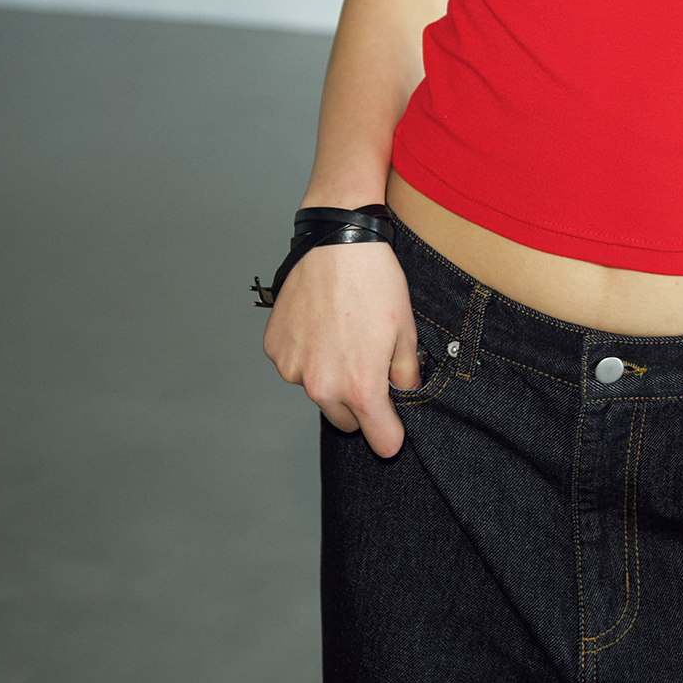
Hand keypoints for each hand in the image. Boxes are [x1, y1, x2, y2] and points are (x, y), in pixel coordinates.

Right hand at [263, 240, 419, 457]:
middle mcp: (322, 386)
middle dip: (358, 404)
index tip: (392, 430)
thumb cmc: (374, 282)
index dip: (390, 435)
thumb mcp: (406, 330)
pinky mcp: (275, 350)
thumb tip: (403, 393)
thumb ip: (407, 374)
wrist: (337, 243)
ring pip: (318, 391)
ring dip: (329, 376)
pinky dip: (307, 355)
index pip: (380, 439)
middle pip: (345, 420)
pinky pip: (295, 366)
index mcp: (360, 386)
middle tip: (367, 365)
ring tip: (341, 334)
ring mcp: (294, 369)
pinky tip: (319, 325)